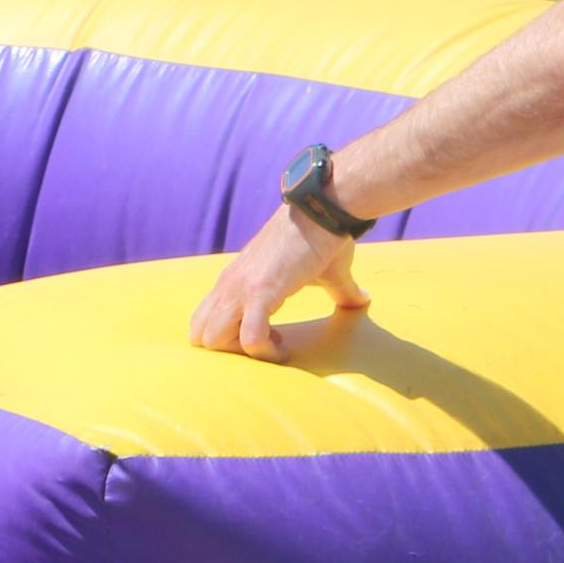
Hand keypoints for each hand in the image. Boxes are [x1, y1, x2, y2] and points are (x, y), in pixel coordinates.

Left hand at [187, 204, 369, 360]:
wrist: (323, 210)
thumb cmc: (323, 237)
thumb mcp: (320, 271)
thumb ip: (338, 291)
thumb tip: (362, 300)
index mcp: (235, 278)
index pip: (205, 319)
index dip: (231, 337)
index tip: (266, 335)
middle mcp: (229, 284)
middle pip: (200, 335)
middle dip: (230, 350)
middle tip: (265, 343)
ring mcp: (241, 288)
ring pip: (213, 339)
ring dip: (243, 352)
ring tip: (275, 344)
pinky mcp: (260, 291)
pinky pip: (249, 338)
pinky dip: (265, 351)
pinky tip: (284, 347)